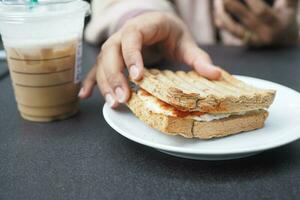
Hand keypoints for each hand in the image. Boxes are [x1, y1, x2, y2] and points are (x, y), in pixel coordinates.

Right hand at [79, 11, 220, 107]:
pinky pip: (96, 69)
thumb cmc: (170, 32)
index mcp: (143, 26)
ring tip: (114, 104)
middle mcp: (123, 35)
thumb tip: (215, 75)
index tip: (138, 77)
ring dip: (105, 84)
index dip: (132, 56)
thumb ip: (198, 58)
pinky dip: (90, 82)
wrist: (154, 24)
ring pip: (102, 63)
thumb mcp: (185, 41)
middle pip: (111, 52)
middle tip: (124, 98)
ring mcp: (114, 46)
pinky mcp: (110, 58)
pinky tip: (85, 95)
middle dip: (115, 76)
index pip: (132, 37)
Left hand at [214, 0, 298, 45]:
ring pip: (236, 30)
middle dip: (234, 6)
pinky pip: (232, 35)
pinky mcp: (246, 43)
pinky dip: (224, 25)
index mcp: (278, 24)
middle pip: (246, 19)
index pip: (261, 12)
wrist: (285, 40)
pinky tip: (217, 15)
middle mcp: (266, 35)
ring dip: (224, 16)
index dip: (251, 1)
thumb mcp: (290, 6)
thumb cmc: (287, 16)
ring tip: (218, 3)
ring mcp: (255, 41)